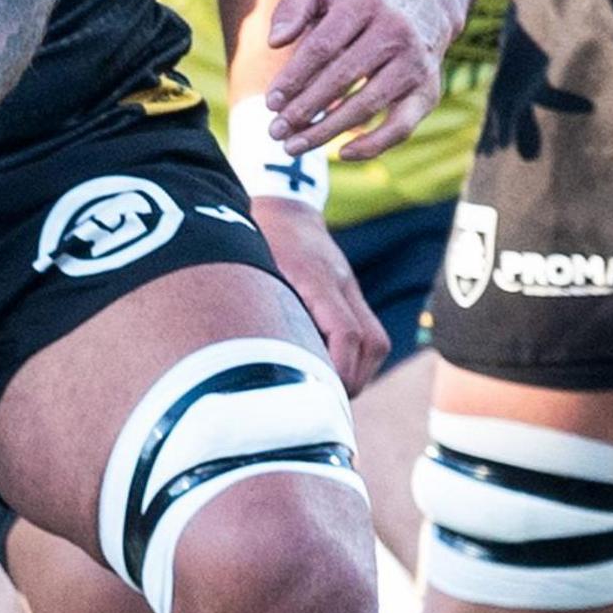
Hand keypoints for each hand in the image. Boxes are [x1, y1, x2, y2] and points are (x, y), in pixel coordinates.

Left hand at [248, 197, 386, 395]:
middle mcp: (342, 285)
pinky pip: (367, 334)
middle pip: (371, 342)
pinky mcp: (351, 296)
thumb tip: (237, 358)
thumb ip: (250, 307)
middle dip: (353, 379)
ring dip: (358, 372)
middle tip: (324, 405)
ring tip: (327, 394)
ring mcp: (351, 289)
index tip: (322, 396)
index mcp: (316, 279)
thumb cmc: (255, 238)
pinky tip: (328, 373)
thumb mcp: (246, 266)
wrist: (284, 207)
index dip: (340, 369)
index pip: (347, 333)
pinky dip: (354, 359)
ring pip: (375, 341)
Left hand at [263, 0, 454, 159]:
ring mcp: (415, 63)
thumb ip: (293, 6)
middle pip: (343, 77)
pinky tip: (342, 153)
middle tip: (274, 131)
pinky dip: (374, 144)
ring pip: (369, 104)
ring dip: (328, 130)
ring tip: (293, 146)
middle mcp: (396, 32)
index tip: (270, 102)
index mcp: (365, 3)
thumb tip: (275, 42)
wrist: (422, 3)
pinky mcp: (428, 91)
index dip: (294, 77)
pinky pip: (402, 126)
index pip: (322, 46)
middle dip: (304, 108)